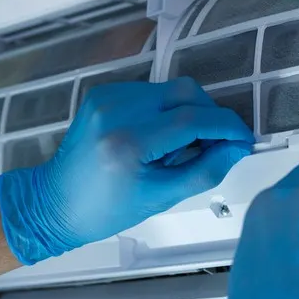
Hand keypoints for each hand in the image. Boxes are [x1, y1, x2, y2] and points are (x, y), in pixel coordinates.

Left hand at [0, 78, 253, 264]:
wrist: (54, 203)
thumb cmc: (105, 209)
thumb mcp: (162, 197)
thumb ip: (205, 170)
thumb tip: (238, 148)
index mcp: (130, 141)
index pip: (194, 119)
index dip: (227, 127)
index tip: (244, 140)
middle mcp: (117, 109)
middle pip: (186, 93)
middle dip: (210, 116)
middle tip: (216, 144)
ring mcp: (108, 96)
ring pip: (171, 89)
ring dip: (188, 113)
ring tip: (180, 147)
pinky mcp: (104, 93)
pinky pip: (151, 91)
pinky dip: (166, 110)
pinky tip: (160, 137)